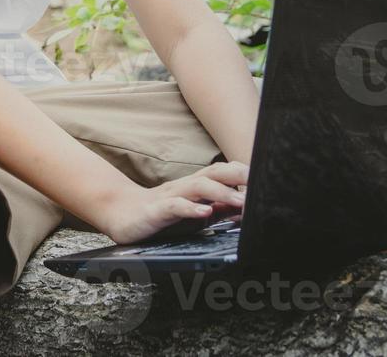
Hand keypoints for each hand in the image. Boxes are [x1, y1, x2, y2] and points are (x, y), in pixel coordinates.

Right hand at [95, 161, 248, 245]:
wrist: (119, 213)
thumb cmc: (157, 214)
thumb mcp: (191, 211)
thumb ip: (215, 208)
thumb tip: (243, 209)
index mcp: (193, 186)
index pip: (222, 171)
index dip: (244, 172)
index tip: (267, 178)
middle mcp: (184, 186)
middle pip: (214, 172)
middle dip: (239, 176)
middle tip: (262, 183)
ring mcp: (170, 196)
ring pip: (198, 187)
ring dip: (221, 193)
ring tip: (241, 202)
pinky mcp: (156, 211)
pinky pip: (175, 207)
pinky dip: (191, 209)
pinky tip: (205, 214)